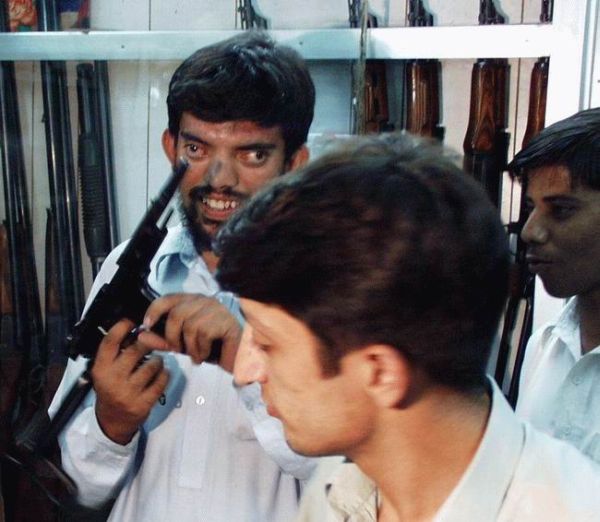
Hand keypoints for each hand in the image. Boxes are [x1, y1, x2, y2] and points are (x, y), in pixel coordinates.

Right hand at [92, 319, 168, 444]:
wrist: (113, 421)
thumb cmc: (112, 388)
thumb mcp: (107, 369)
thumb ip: (118, 351)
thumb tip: (140, 329)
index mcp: (101, 368)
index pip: (110, 341)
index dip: (123, 326)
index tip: (133, 321)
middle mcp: (113, 379)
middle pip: (138, 348)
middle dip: (148, 343)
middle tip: (151, 343)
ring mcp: (128, 392)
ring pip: (154, 364)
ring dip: (158, 360)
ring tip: (154, 363)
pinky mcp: (143, 403)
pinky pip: (162, 379)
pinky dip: (165, 374)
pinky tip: (159, 374)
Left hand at [141, 294, 241, 371]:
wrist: (237, 360)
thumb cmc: (211, 349)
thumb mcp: (182, 345)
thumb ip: (162, 340)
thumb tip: (141, 335)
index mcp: (193, 301)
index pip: (168, 298)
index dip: (154, 310)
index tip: (147, 325)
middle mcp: (205, 300)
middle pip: (176, 313)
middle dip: (172, 337)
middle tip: (179, 350)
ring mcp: (216, 309)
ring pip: (189, 325)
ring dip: (189, 346)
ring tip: (196, 354)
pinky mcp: (225, 320)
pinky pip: (203, 334)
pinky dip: (201, 350)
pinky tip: (207, 354)